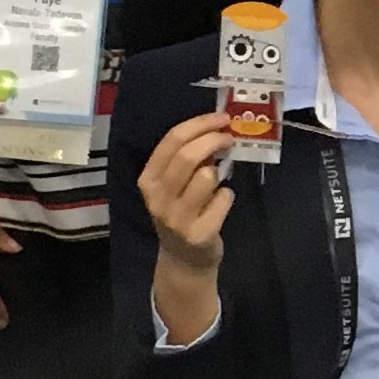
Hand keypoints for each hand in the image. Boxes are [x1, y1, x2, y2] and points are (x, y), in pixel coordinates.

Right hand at [137, 112, 238, 349]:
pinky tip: (219, 205)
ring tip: (216, 181)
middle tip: (229, 137)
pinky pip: (223, 199)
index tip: (221, 118)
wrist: (184, 261)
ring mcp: (177, 218)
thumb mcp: (171, 187)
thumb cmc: (181, 213)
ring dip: (219, 173)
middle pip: (188, 155)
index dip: (199, 124)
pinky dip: (227, 196)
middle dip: (214, 139)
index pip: (171, 140)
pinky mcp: (199, 234)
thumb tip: (215, 129)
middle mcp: (158, 198)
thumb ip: (184, 161)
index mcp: (148, 180)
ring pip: (207, 176)